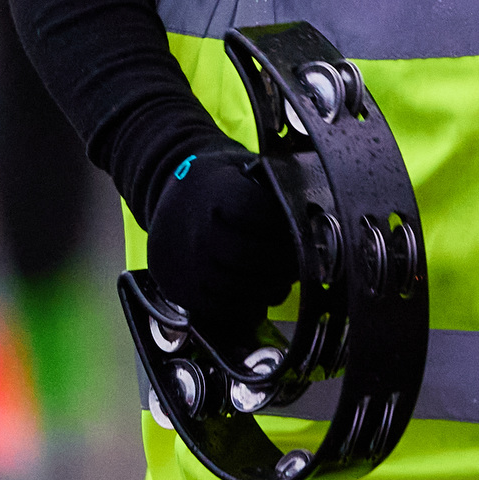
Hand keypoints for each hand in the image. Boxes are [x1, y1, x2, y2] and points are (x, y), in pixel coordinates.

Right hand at [143, 140, 300, 339]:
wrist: (167, 191)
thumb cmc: (217, 182)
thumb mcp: (244, 170)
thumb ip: (274, 193)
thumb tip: (311, 218)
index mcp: (217, 195)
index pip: (263, 219)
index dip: (289, 233)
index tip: (304, 237)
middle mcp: (198, 231)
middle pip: (253, 259)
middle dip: (283, 266)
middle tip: (298, 265)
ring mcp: (187, 264)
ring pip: (240, 289)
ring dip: (269, 289)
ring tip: (280, 280)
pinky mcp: (181, 290)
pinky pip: (222, 309)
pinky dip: (246, 307)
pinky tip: (257, 294)